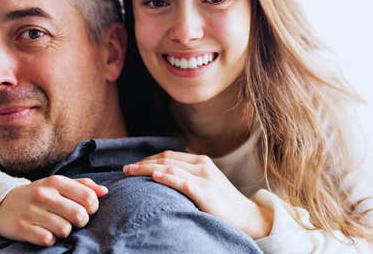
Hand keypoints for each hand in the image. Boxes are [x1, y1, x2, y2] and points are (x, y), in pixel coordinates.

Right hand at [0, 175, 107, 245]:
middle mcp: (44, 194)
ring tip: (57, 226)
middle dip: (80, 222)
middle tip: (73, 221)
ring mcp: (31, 211)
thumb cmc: (38, 194)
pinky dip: (49, 239)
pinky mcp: (22, 227)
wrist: (0, 202)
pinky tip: (44, 232)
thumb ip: (82, 186)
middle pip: (79, 216)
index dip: (92, 208)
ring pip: (65, 230)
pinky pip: (47, 239)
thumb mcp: (57, 184)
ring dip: (64, 232)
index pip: (88, 197)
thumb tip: (104, 191)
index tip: (86, 210)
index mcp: (56, 182)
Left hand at [123, 150, 272, 238]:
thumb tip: (163, 178)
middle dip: (143, 162)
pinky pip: (182, 182)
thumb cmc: (224, 204)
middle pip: (165, 158)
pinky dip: (166, 177)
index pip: (168, 155)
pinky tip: (154, 176)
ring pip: (169, 167)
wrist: (248, 217)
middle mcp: (201, 165)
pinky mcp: (205, 192)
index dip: (148, 158)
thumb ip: (189, 177)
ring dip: (146, 168)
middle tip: (125, 170)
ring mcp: (204, 178)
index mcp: (201, 161)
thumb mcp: (206, 183)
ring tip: (130, 172)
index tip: (133, 165)